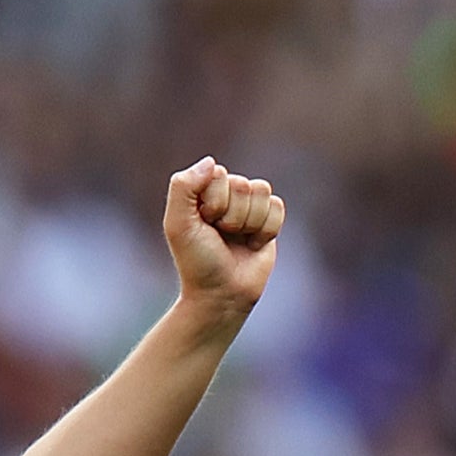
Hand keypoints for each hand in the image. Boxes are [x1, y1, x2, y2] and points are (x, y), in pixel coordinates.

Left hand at [162, 156, 284, 317]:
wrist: (222, 294)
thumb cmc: (197, 260)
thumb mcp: (178, 225)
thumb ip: (183, 188)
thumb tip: (211, 161)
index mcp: (202, 192)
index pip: (219, 174)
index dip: (213, 202)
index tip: (203, 224)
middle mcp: (226, 196)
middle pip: (243, 184)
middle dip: (232, 215)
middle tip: (220, 236)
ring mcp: (249, 207)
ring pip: (262, 192)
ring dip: (249, 222)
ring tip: (236, 240)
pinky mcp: (269, 220)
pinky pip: (278, 207)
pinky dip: (266, 229)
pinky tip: (253, 244)